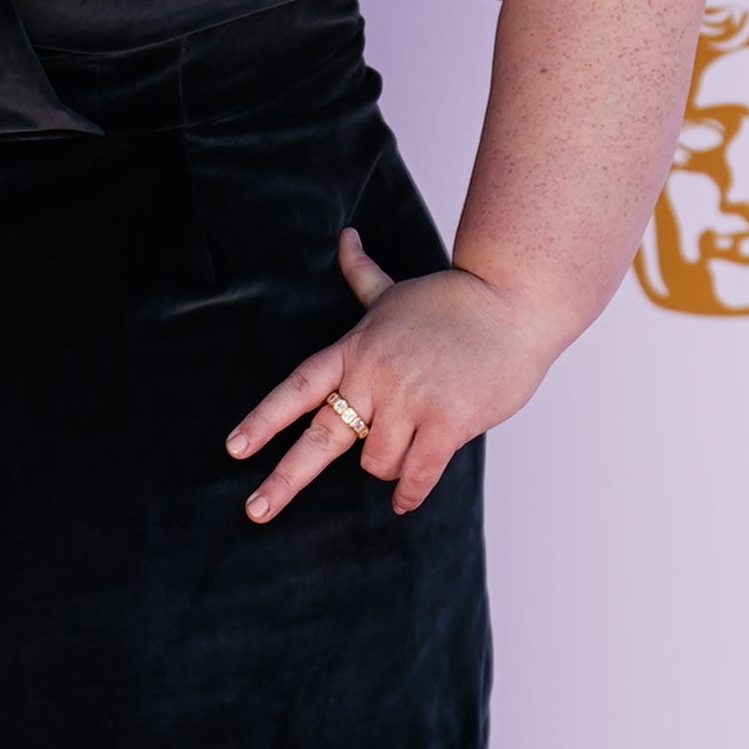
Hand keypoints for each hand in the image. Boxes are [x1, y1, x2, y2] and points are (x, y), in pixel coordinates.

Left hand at [229, 230, 565, 521]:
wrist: (513, 303)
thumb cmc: (456, 301)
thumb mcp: (396, 291)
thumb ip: (362, 274)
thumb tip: (344, 237)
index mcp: (355, 349)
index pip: (298, 387)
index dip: (263, 419)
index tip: (234, 449)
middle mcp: (374, 377)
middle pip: (319, 438)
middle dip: (284, 480)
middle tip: (256, 511)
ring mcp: (410, 401)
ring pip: (375, 462)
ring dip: (387, 466)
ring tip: (408, 446)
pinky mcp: (447, 422)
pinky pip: (417, 474)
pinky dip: (408, 493)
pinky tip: (404, 502)